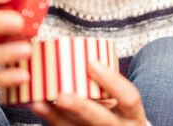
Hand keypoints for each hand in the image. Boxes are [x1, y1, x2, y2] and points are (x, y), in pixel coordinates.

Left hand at [32, 61, 147, 125]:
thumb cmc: (119, 113)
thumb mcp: (122, 102)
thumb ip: (108, 86)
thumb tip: (78, 53)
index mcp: (133, 115)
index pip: (129, 98)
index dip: (112, 81)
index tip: (91, 63)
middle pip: (102, 120)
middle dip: (81, 107)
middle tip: (61, 95)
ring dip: (57, 118)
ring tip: (38, 104)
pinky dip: (52, 122)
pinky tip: (40, 111)